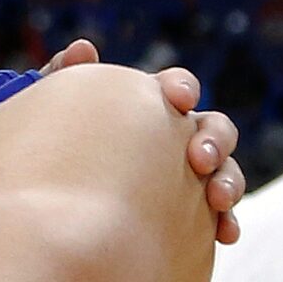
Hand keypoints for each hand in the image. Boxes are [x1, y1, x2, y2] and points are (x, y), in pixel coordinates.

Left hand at [38, 41, 243, 243]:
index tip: (178, 100)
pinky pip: (222, 217)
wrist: (58, 217)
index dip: (182, 89)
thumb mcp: (52, 117)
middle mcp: (179, 139)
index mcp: (152, 109)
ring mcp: (191, 179)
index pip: (178, 89)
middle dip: (215, 139)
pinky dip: (229, 221)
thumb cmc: (56, 154)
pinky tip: (226, 234)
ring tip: (219, 200)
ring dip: (230, 181)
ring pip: (226, 171)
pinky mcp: (194, 216)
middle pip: (215, 127)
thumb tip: (83, 48)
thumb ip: (64, 79)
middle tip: (200, 159)